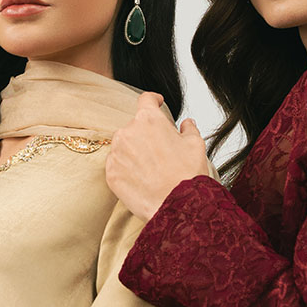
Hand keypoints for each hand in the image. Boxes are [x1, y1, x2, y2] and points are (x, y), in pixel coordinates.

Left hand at [106, 91, 207, 221]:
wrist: (178, 207)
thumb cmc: (187, 175)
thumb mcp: (195, 144)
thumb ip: (188, 128)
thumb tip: (186, 124)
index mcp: (148, 120)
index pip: (146, 100)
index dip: (153, 100)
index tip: (156, 102)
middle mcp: (127, 132)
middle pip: (135, 127)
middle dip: (146, 135)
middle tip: (160, 152)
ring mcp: (116, 154)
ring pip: (124, 146)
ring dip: (134, 152)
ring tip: (152, 169)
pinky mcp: (110, 174)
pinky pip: (117, 166)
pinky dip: (127, 170)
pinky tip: (142, 180)